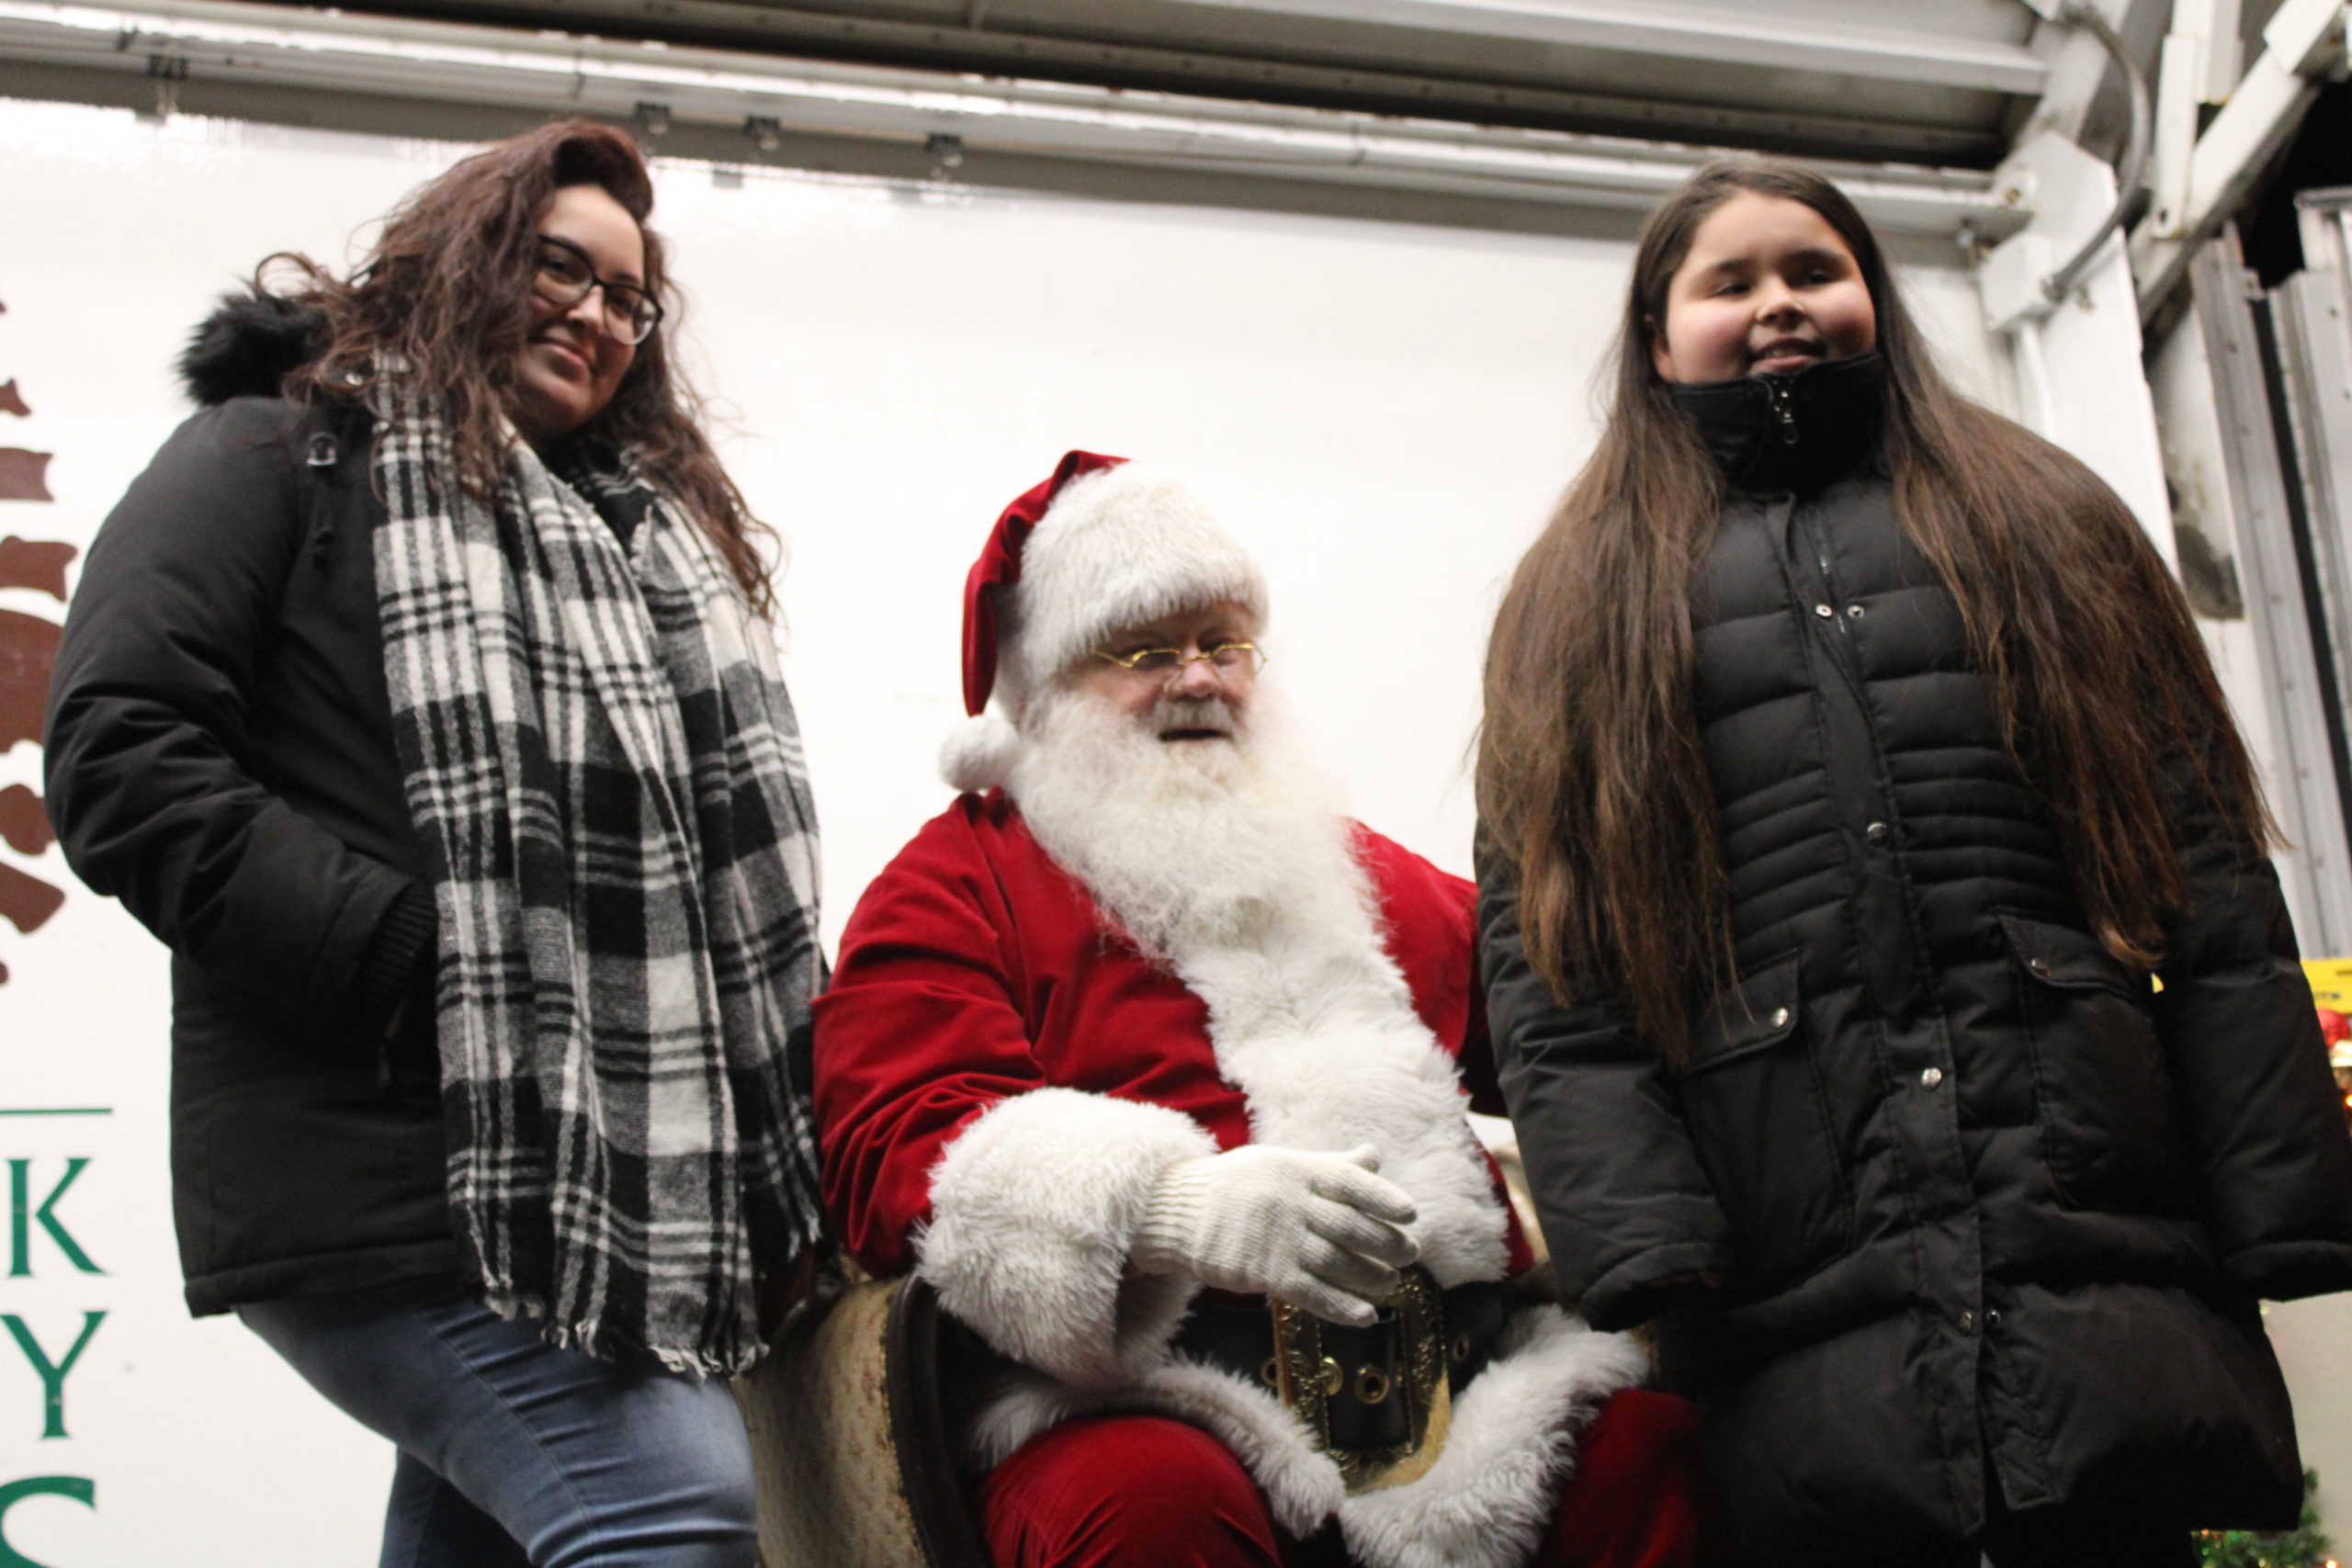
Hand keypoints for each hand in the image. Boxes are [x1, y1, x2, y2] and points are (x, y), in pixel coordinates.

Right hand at [1130, 1144, 1418, 1325]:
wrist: (1178, 1212)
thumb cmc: (1236, 1185)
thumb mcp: (1280, 1164)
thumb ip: (1330, 1166)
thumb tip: (1374, 1156)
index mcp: (1296, 1171)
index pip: (1350, 1183)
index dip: (1383, 1199)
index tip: (1411, 1213)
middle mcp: (1290, 1203)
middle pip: (1349, 1226)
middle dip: (1386, 1243)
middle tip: (1411, 1254)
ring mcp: (1277, 1239)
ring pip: (1336, 1262)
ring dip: (1370, 1276)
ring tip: (1391, 1283)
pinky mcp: (1264, 1272)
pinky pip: (1311, 1292)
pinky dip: (1341, 1306)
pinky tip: (1366, 1314)